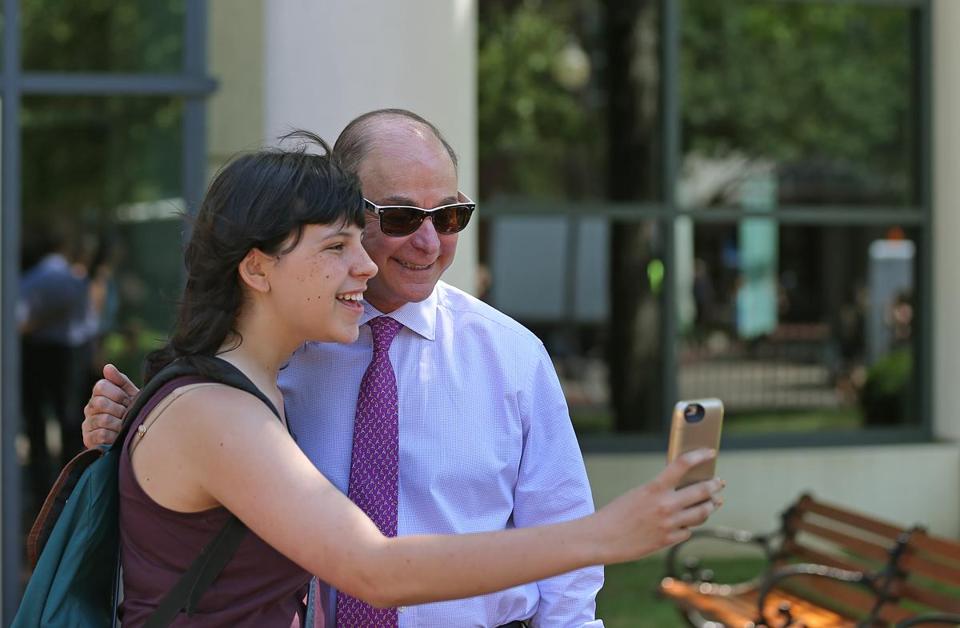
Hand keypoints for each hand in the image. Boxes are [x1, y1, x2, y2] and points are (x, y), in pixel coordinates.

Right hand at [81, 364, 139, 447]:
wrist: (135, 435)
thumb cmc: (132, 411)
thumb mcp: (130, 394)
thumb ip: (119, 380)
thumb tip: (107, 367)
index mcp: (98, 395)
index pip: (101, 386)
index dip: (118, 393)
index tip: (128, 400)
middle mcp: (89, 408)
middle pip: (100, 403)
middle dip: (120, 409)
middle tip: (128, 414)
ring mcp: (87, 424)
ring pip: (103, 419)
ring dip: (119, 423)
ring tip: (126, 426)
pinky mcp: (88, 439)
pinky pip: (101, 434)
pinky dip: (114, 435)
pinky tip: (119, 436)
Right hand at [594, 448, 723, 563]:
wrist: (601, 538)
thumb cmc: (616, 514)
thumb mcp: (638, 494)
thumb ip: (660, 491)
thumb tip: (684, 489)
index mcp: (654, 488)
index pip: (682, 464)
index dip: (700, 456)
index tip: (710, 452)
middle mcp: (665, 505)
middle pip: (702, 491)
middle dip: (714, 486)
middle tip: (719, 483)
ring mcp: (669, 524)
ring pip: (702, 513)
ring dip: (710, 506)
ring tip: (713, 503)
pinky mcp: (668, 540)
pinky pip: (688, 531)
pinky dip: (690, 525)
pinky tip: (689, 522)